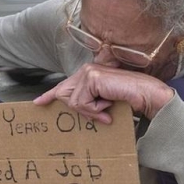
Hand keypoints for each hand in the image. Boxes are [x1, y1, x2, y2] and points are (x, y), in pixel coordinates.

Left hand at [33, 63, 174, 122]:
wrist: (145, 95)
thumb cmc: (129, 99)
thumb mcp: (103, 102)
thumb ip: (88, 103)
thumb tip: (73, 108)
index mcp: (88, 74)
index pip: (65, 86)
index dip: (50, 95)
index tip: (38, 103)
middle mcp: (86, 70)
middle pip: (64, 96)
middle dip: (81, 110)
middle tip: (104, 113)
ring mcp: (88, 72)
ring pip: (73, 102)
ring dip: (91, 111)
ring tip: (108, 108)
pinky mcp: (92, 78)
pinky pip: (82, 103)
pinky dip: (95, 109)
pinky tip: (109, 103)